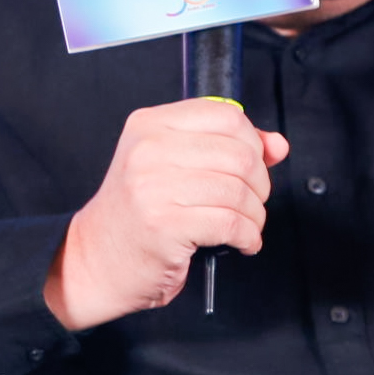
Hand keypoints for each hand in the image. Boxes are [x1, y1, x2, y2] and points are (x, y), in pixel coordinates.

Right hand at [46, 99, 292, 331]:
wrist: (96, 260)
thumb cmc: (136, 215)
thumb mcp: (173, 167)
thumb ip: (226, 148)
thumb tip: (277, 144)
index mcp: (150, 125)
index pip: (226, 114)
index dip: (252, 141)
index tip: (253, 164)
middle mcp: (149, 149)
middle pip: (240, 154)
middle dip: (259, 184)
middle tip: (250, 202)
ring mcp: (154, 186)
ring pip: (238, 191)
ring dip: (254, 215)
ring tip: (245, 225)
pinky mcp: (165, 224)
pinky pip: (230, 224)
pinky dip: (248, 236)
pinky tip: (241, 242)